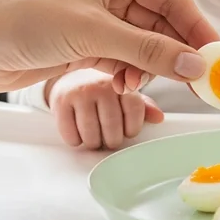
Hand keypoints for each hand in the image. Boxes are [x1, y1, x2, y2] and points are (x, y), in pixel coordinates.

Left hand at [0, 0, 219, 92]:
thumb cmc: (22, 20)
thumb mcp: (95, 34)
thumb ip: (149, 51)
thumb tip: (196, 66)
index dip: (197, 29)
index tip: (218, 57)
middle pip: (160, 23)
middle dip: (175, 53)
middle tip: (199, 83)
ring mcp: (95, 16)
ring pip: (142, 45)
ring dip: (147, 67)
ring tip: (138, 85)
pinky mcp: (82, 42)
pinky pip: (122, 58)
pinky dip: (127, 73)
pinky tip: (121, 86)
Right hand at [46, 68, 163, 149]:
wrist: (70, 75)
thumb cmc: (102, 89)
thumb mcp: (125, 93)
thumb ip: (142, 106)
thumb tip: (159, 118)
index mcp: (121, 81)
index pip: (135, 111)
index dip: (132, 128)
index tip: (128, 131)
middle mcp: (101, 85)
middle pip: (112, 127)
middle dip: (112, 140)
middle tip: (110, 138)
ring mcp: (79, 93)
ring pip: (91, 135)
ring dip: (94, 143)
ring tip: (96, 136)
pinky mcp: (60, 102)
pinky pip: (71, 136)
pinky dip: (76, 141)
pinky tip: (79, 132)